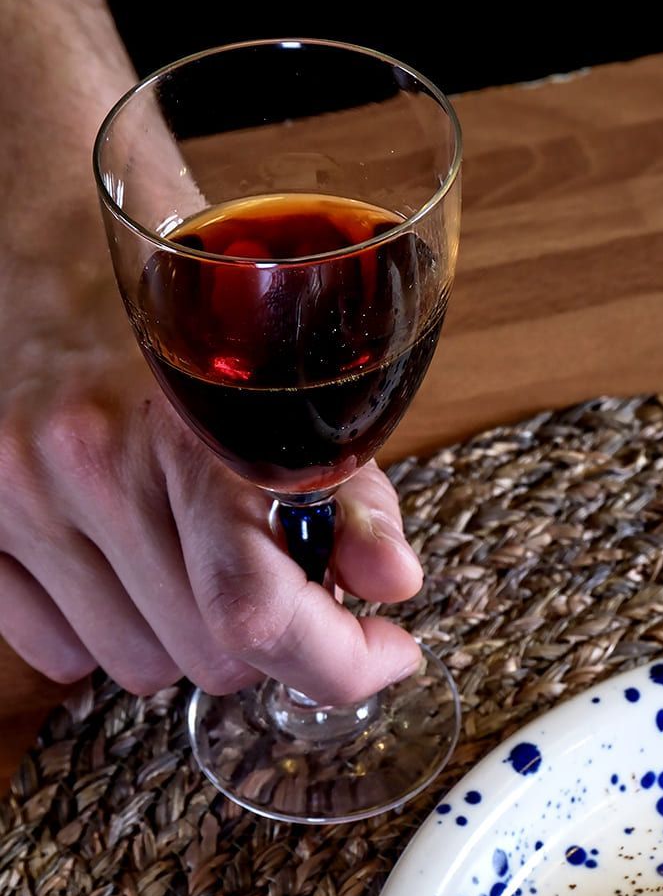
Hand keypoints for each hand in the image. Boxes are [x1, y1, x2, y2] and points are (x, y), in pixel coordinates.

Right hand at [0, 238, 423, 704]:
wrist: (38, 229)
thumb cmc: (172, 298)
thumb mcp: (284, 376)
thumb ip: (348, 487)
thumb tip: (393, 583)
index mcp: (187, 425)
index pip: (256, 608)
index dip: (340, 663)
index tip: (384, 653)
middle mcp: (92, 461)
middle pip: (210, 655)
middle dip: (266, 634)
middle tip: (272, 568)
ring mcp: (20, 493)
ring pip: (137, 667)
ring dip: (182, 635)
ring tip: (188, 550)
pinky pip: (56, 651)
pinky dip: (102, 631)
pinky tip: (120, 558)